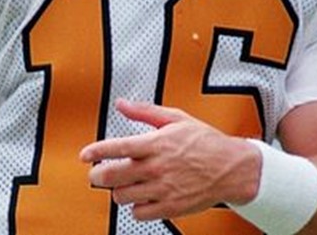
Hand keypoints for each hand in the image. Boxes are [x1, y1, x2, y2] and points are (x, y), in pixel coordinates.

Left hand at [78, 98, 259, 220]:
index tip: (84, 155)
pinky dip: (136, 207)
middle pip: (112, 176)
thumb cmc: (205, 142)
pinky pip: (139, 213)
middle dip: (97, 176)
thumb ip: (145, 112)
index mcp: (156, 144)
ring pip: (122, 196)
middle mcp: (156, 167)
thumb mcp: (177, 118)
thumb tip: (122, 104)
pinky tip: (141, 197)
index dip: (95, 151)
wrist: (232, 168)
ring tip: (123, 185)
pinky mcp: (170, 207)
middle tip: (96, 174)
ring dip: (117, 191)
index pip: (116, 147)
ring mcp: (163, 189)